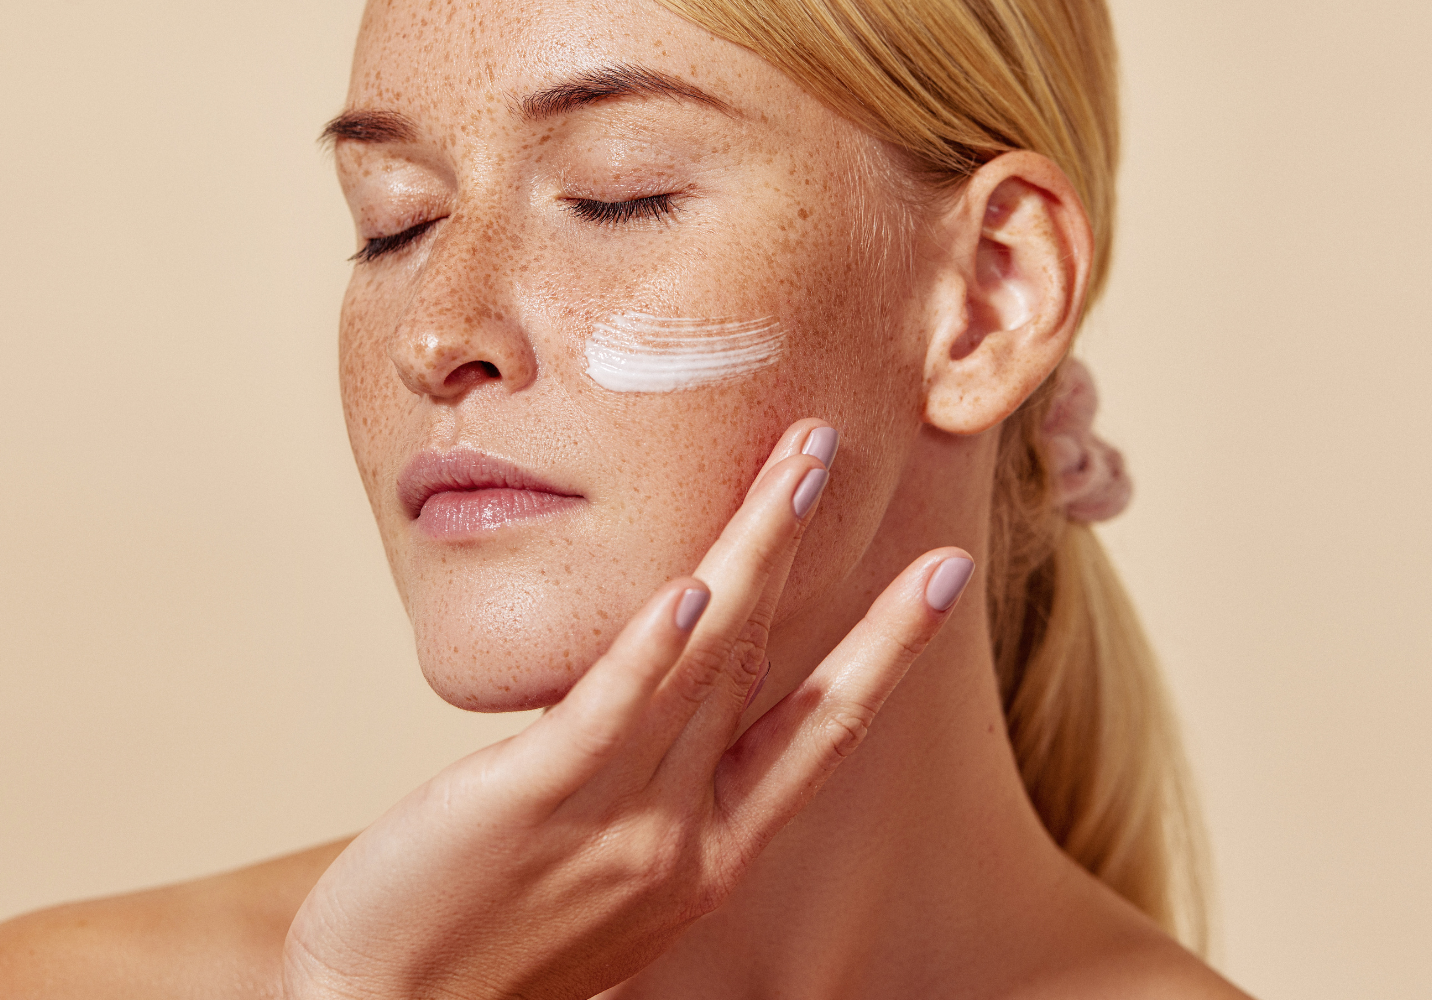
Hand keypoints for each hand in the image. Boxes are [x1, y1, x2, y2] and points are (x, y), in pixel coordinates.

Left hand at [280, 420, 974, 999]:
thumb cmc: (490, 948)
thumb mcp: (605, 878)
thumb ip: (646, 795)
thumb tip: (659, 699)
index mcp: (713, 858)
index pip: (822, 732)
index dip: (887, 648)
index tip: (942, 576)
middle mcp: (685, 838)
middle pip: (768, 671)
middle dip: (812, 555)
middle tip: (834, 449)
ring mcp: (617, 820)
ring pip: (708, 669)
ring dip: (756, 555)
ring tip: (793, 468)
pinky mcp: (534, 801)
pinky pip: (608, 714)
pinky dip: (656, 650)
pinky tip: (690, 590)